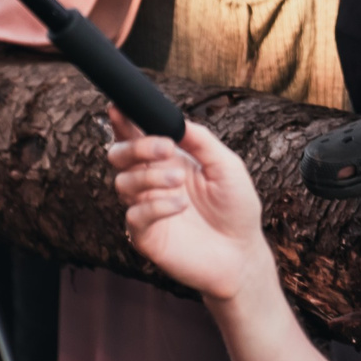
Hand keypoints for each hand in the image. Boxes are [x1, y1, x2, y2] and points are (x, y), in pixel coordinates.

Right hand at [108, 114, 272, 303]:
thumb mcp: (227, 166)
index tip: (118, 108)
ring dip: (150, 176)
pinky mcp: (146, 236)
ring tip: (179, 182)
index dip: (123, 121)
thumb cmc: (236, 208)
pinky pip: (135, 216)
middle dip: (136, 146)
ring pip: (124, 183)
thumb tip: (178, 121)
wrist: (242, 253)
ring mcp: (146, 208)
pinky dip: (155, 206)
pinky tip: (179, 206)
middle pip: (119, 155)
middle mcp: (151, 181)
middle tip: (166, 148)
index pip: (136, 135)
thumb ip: (202, 142)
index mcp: (168, 160)